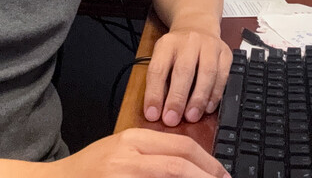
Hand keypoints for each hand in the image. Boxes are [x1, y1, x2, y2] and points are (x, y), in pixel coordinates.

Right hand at [48, 129, 228, 177]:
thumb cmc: (90, 170)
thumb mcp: (122, 152)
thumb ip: (151, 153)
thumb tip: (189, 165)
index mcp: (133, 139)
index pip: (180, 145)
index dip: (207, 161)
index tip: (221, 173)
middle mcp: (128, 155)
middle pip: (179, 163)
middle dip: (206, 176)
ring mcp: (122, 173)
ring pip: (169, 175)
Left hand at [143, 27, 231, 126]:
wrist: (197, 25)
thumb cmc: (177, 49)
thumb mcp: (162, 57)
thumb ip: (160, 81)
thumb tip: (157, 111)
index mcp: (168, 43)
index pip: (158, 69)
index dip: (154, 93)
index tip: (153, 114)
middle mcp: (189, 41)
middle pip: (183, 70)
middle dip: (177, 98)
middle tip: (172, 119)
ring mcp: (209, 45)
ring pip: (207, 73)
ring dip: (198, 99)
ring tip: (191, 117)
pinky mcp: (225, 53)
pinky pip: (223, 75)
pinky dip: (215, 94)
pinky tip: (207, 108)